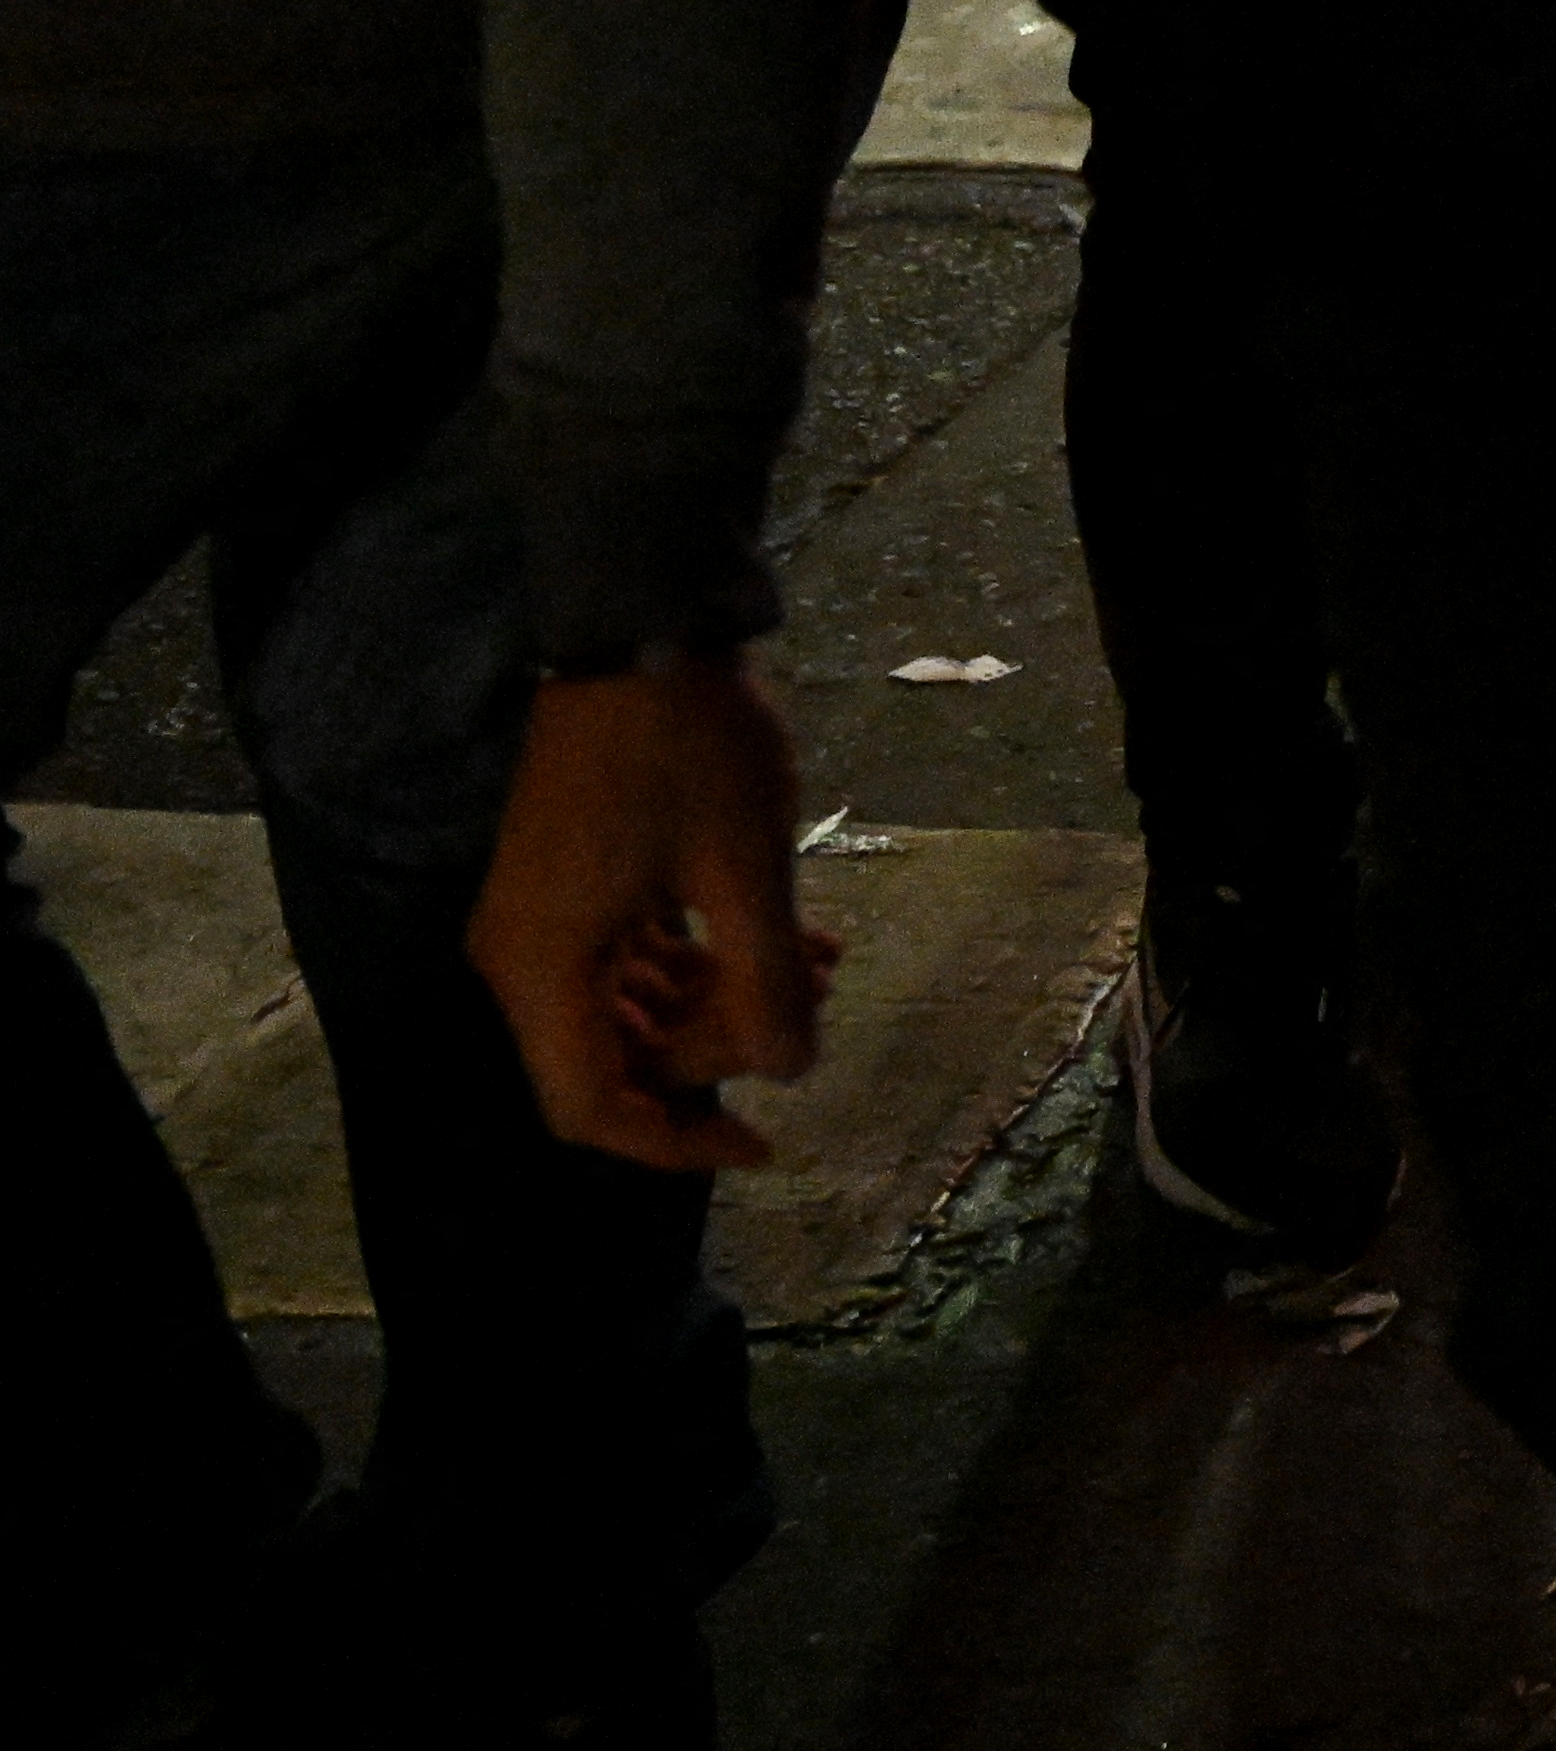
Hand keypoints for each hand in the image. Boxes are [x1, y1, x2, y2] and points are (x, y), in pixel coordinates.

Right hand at [472, 665, 830, 1172]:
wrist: (642, 626)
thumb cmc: (689, 747)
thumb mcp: (746, 869)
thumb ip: (766, 981)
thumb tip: (791, 1071)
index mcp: (541, 968)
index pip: (588, 1105)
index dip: (673, 1142)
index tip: (760, 1143)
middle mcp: (521, 957)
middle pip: (614, 1059)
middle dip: (718, 1050)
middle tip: (808, 1003)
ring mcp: (542, 918)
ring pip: (630, 1009)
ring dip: (723, 1002)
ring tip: (821, 966)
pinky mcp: (571, 885)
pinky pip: (630, 959)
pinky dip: (705, 959)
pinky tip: (796, 940)